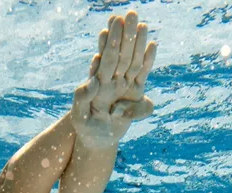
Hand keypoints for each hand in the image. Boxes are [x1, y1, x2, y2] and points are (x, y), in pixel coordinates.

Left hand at [71, 11, 157, 146]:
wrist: (98, 140)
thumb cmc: (86, 128)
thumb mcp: (79, 115)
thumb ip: (82, 98)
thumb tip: (95, 81)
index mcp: (99, 83)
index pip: (106, 58)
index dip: (109, 42)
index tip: (112, 25)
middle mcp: (112, 81)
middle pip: (121, 54)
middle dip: (125, 34)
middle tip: (130, 13)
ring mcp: (125, 85)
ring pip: (133, 60)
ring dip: (137, 42)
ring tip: (141, 23)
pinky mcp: (136, 94)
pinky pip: (143, 74)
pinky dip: (148, 61)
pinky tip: (152, 45)